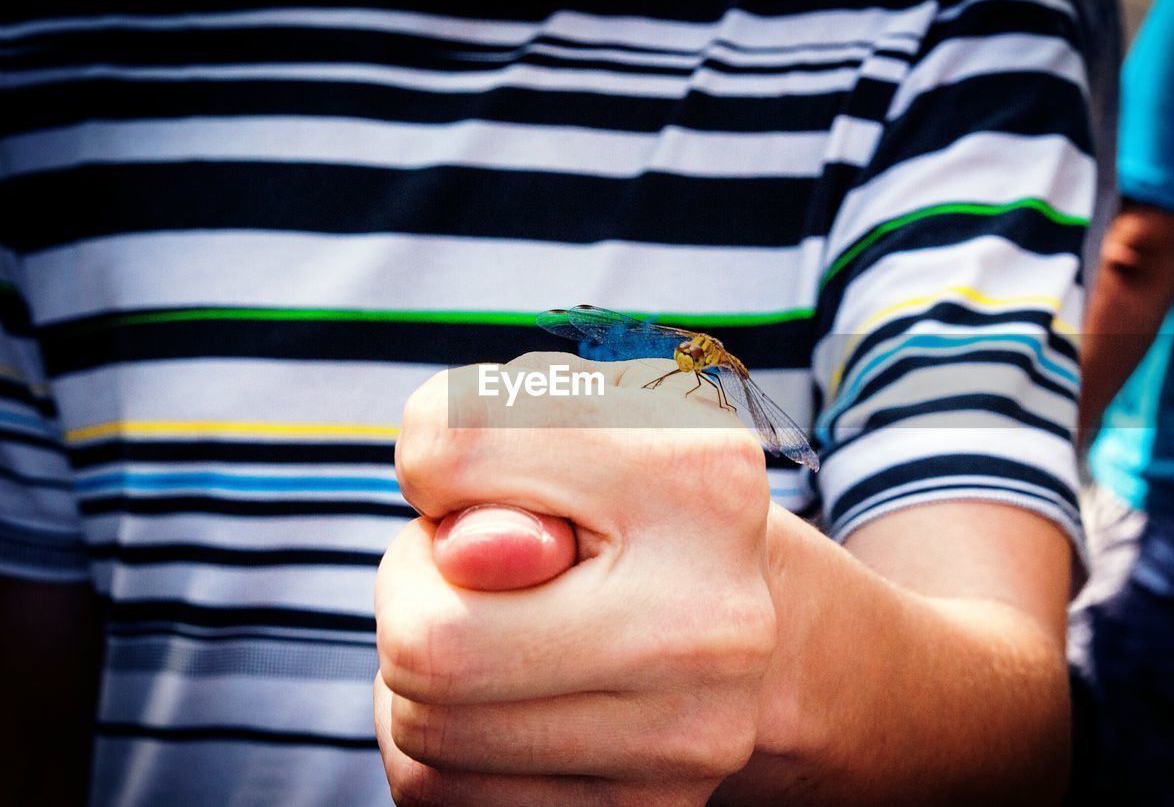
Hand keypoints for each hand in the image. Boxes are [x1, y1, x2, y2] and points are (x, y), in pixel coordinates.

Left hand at [375, 353, 778, 805]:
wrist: (739, 619)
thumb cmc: (626, 500)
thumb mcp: (563, 427)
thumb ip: (484, 442)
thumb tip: (464, 557)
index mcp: (698, 481)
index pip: (453, 454)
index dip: (431, 459)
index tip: (482, 473)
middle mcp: (714, 624)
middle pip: (427, 643)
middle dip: (412, 591)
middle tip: (473, 568)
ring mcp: (687, 741)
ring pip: (423, 732)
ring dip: (420, 674)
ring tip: (500, 627)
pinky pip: (440, 795)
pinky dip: (441, 743)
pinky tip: (503, 696)